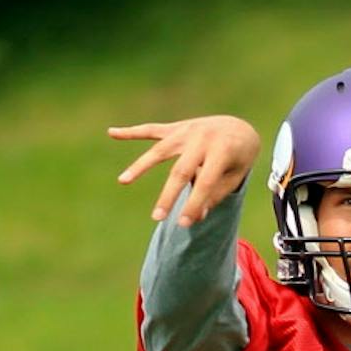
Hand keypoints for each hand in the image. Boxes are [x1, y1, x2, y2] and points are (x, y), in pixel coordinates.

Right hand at [109, 115, 260, 226]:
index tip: (183, 224)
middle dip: (168, 196)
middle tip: (156, 219)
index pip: (205, 182)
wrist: (239, 126)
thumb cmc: (238, 158)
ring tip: (123, 180)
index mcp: (222, 150)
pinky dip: (132, 132)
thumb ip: (215, 195)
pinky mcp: (176, 128)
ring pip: (160, 149)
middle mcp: (203, 138)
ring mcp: (187, 130)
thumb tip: (196, 217)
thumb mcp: (235, 177)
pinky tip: (112, 132)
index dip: (194, 204)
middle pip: (180, 170)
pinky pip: (152, 129)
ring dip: (141, 165)